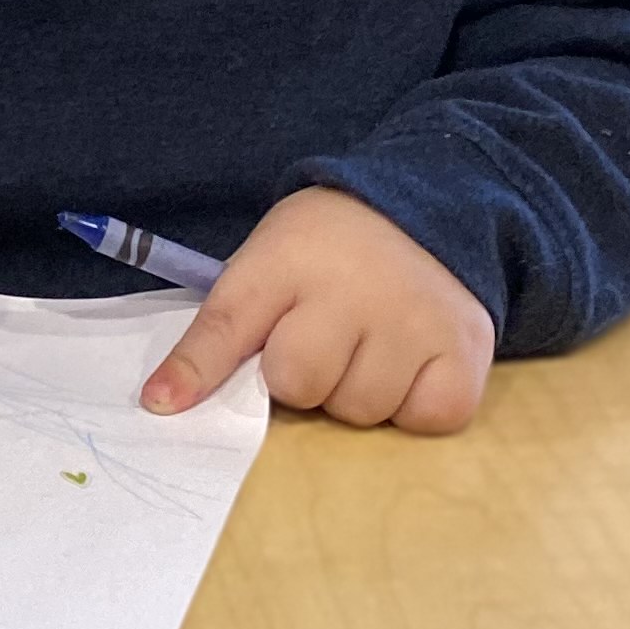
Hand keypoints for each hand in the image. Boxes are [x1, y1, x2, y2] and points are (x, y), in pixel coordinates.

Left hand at [140, 186, 494, 434]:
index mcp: (288, 259)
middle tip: (321, 340)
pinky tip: (408, 367)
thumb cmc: (327, 250)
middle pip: (300, 385)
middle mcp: (355, 288)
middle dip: (301, 378)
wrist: (423, 210)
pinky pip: (426, 418)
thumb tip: (162, 403)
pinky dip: (413, 407)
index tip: (162, 403)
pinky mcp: (467, 348)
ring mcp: (417, 318)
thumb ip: (219, 332)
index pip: (229, 323)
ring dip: (356, 395)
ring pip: (360, 410)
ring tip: (367, 347)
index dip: (196, 369)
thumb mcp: (263, 266)